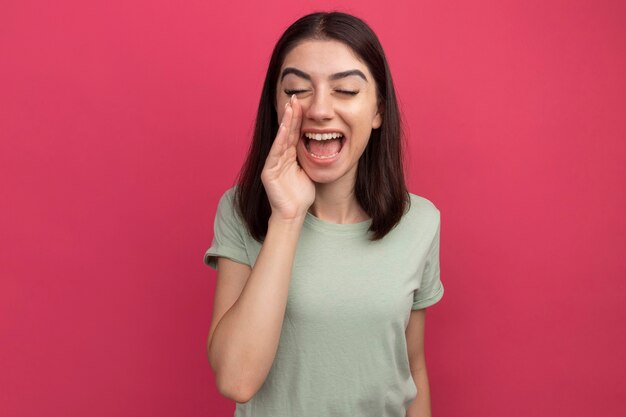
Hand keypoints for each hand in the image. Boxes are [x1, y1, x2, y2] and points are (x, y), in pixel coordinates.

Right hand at [261, 95, 314, 221]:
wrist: (293, 214)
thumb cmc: (301, 195)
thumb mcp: (309, 170)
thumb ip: (310, 157)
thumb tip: (322, 144)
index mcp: (288, 156)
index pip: (293, 133)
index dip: (298, 118)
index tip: (302, 102)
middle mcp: (279, 157)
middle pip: (286, 132)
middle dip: (291, 114)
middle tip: (295, 97)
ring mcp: (272, 163)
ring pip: (281, 138)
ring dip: (286, 122)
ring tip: (291, 106)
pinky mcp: (268, 172)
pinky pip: (275, 152)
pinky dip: (280, 139)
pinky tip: (284, 127)